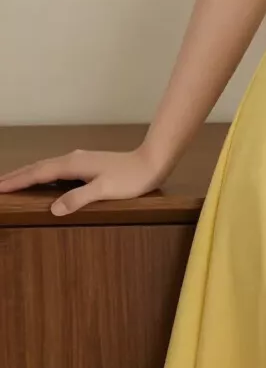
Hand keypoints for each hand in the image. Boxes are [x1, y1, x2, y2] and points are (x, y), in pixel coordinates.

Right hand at [0, 144, 166, 215]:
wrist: (151, 162)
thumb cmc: (130, 178)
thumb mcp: (104, 190)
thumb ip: (78, 198)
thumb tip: (53, 208)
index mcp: (72, 164)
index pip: (38, 173)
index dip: (17, 181)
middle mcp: (73, 159)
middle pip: (38, 167)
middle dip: (17, 176)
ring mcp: (80, 160)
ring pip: (47, 167)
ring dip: (28, 174)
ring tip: (13, 181)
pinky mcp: (87, 165)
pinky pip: (56, 169)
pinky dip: (43, 174)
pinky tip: (44, 180)